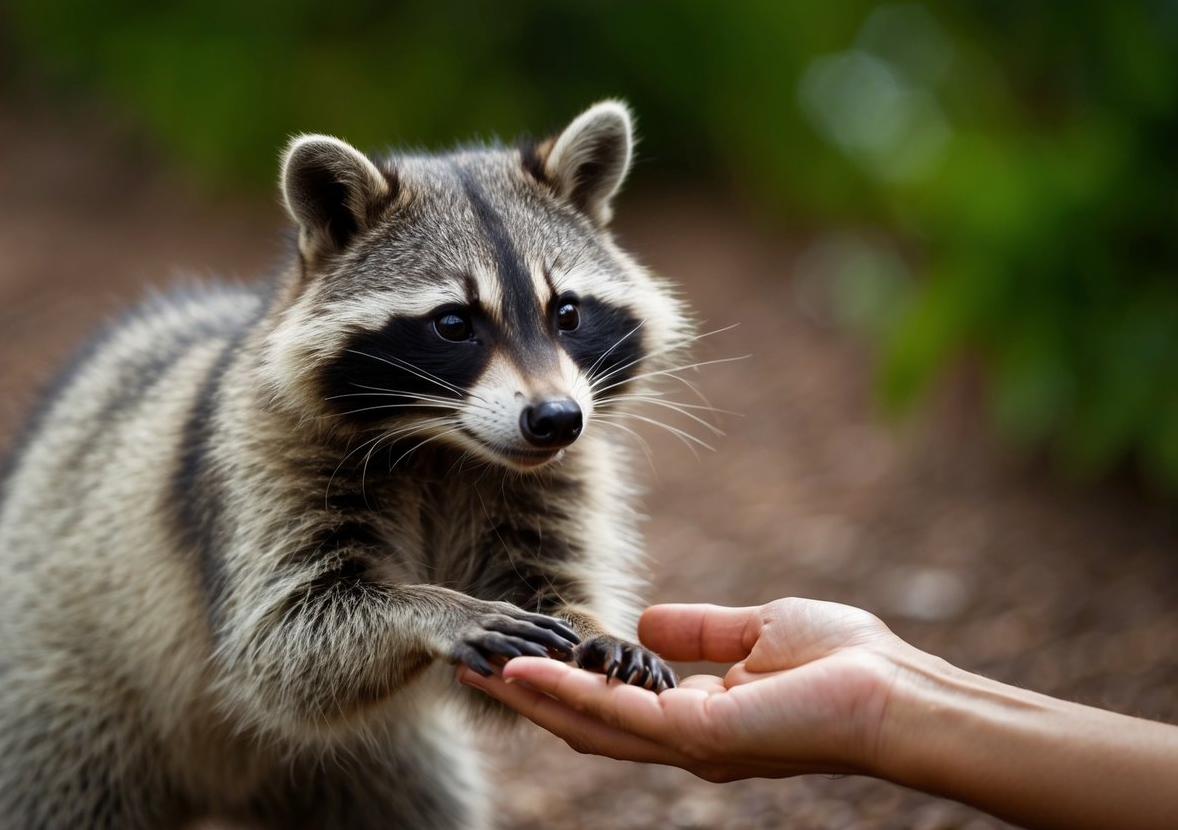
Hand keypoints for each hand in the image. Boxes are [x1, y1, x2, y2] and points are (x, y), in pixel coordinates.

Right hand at [458, 598, 911, 780]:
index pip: (612, 707)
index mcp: (695, 717)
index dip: (562, 684)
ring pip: (585, 723)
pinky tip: (523, 671)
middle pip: (583, 723)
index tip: (519, 653)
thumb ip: (700, 633)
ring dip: (528, 698)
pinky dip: (564, 694)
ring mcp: (684, 742)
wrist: (896, 694)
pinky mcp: (695, 735)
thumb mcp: (757, 631)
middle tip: (471, 667)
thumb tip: (644, 625)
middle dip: (526, 697)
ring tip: (475, 669)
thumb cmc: (845, 663)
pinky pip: (615, 715)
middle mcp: (680, 739)